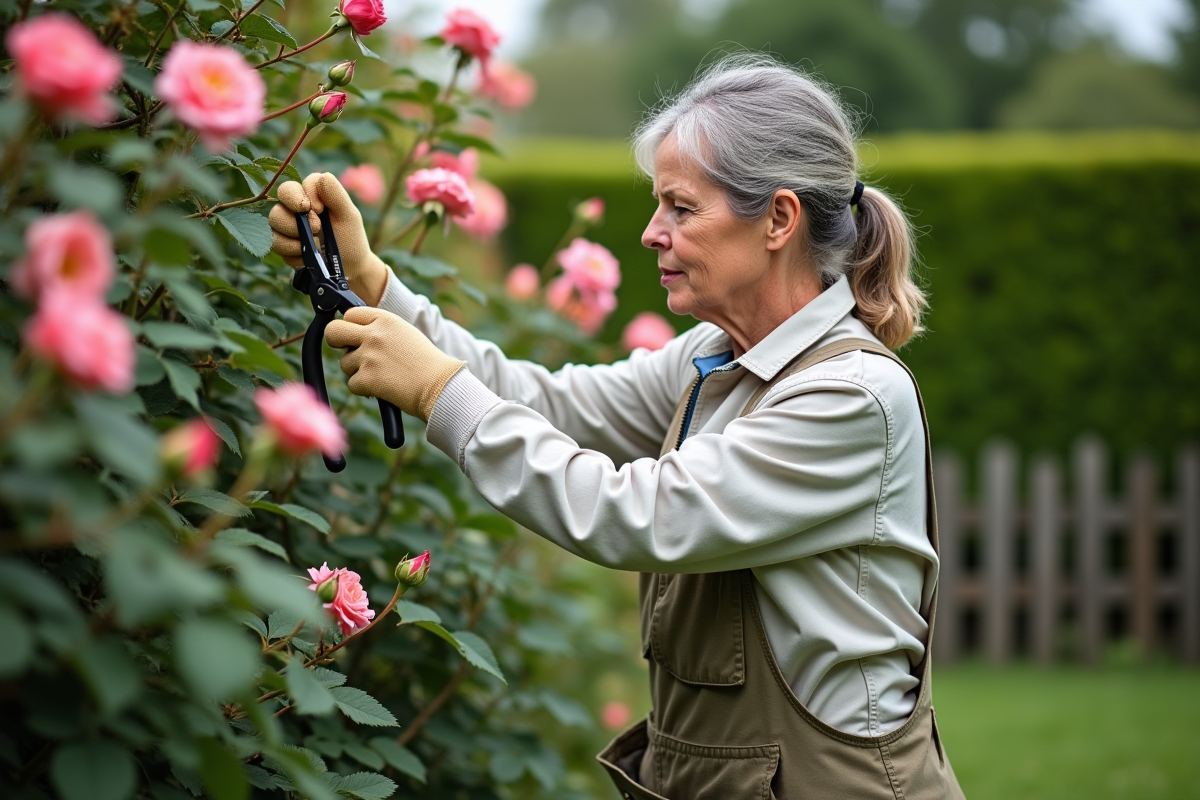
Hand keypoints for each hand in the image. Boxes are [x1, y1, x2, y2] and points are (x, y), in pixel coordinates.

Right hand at [269, 172, 390, 305]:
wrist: (348, 266)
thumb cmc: (350, 237)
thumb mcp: (348, 216)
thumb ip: (336, 195)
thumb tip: (323, 176)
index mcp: (312, 193)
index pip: (298, 182)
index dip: (304, 194)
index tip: (320, 210)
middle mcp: (296, 205)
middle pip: (281, 195)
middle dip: (296, 212)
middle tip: (317, 228)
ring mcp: (286, 223)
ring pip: (274, 218)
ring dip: (294, 232)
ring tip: (315, 244)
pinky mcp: (281, 243)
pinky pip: (275, 242)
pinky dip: (292, 250)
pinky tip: (306, 255)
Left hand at [325, 306, 465, 421]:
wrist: (440, 386)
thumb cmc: (426, 363)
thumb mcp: (405, 334)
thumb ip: (381, 330)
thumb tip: (354, 335)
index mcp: (385, 319)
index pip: (350, 314)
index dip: (351, 326)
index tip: (357, 336)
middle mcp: (374, 334)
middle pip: (334, 332)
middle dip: (336, 342)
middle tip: (349, 351)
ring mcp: (369, 356)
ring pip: (344, 363)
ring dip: (357, 371)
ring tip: (381, 374)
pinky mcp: (367, 378)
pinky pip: (352, 384)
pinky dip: (364, 389)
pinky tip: (383, 387)